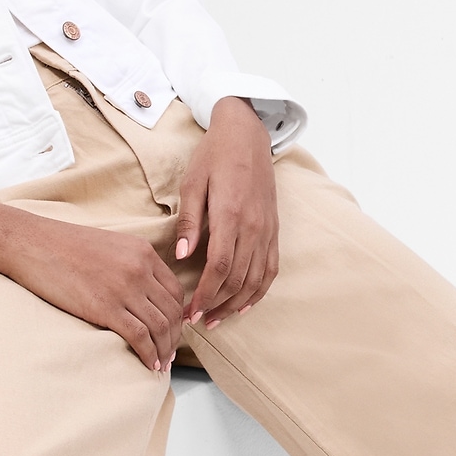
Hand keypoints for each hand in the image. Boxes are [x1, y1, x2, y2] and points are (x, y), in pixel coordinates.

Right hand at [0, 200, 184, 371]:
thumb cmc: (62, 246)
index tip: (174, 331)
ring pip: (160, 326)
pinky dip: (149, 354)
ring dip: (164, 350)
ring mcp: (124, 288)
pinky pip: (140, 336)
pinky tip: (148, 364)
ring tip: (161, 363)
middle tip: (170, 353)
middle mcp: (140, 269)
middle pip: (172, 311)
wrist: (31, 244)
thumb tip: (142, 291)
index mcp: (143, 251)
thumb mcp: (109, 246)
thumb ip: (131, 263)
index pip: (175, 290)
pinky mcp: (106, 307)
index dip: (179, 315)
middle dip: (175, 337)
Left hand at [176, 96, 279, 326]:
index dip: (204, 295)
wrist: (247, 134)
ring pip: (256, 279)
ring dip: (236, 304)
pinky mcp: (274, 229)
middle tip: (196, 321)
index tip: (189, 312)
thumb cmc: (215, 155)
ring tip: (216, 319)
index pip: (219, 267)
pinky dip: (259, 291)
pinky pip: (271, 269)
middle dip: (216, 305)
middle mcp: (253, 226)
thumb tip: (182, 256)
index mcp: (231, 214)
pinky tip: (245, 305)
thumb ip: (189, 221)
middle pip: (237, 279)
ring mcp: (267, 229)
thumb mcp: (193, 182)